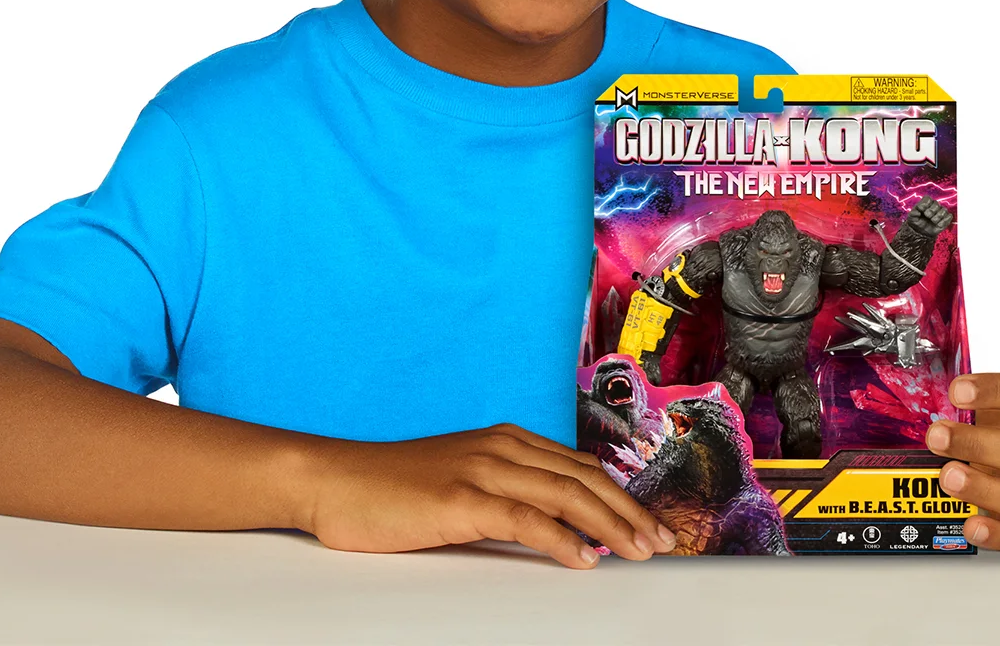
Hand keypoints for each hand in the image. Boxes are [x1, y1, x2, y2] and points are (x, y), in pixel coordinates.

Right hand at [298, 422, 675, 568]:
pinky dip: (560, 538)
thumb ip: (507, 494)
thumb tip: (558, 526)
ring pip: (564, 493)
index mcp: (506, 441)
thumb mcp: (462, 484)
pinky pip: (524, 517)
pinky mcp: (460, 498)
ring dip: (610, 524)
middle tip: (662, 541)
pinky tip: (584, 560)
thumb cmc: (395, 490)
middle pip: (583, 477)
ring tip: (639, 551)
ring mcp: (481, 468)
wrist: (337, 480)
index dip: (620, 495)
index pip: (579, 467)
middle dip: (629, 510)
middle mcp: (501, 446)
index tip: (649, 522)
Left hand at [906, 197, 953, 236]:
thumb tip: (917, 212)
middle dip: (931, 211)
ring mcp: (941, 211)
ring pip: (943, 210)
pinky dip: (943, 221)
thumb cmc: (917, 222)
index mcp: (925, 202)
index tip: (921, 210)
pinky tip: (938, 225)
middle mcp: (934, 205)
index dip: (925, 204)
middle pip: (936, 204)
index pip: (928, 198)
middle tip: (927, 217)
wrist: (922, 232)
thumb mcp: (911, 218)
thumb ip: (913, 213)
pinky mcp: (947, 217)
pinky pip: (949, 216)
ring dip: (937, 217)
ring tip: (932, 221)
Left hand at [925, 373, 999, 550]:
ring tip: (948, 478)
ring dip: (986, 489)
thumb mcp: (989, 402)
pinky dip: (999, 533)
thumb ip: (966, 402)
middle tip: (938, 437)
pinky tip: (971, 525)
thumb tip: (923, 402)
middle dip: (978, 444)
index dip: (995, 391)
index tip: (957, 392)